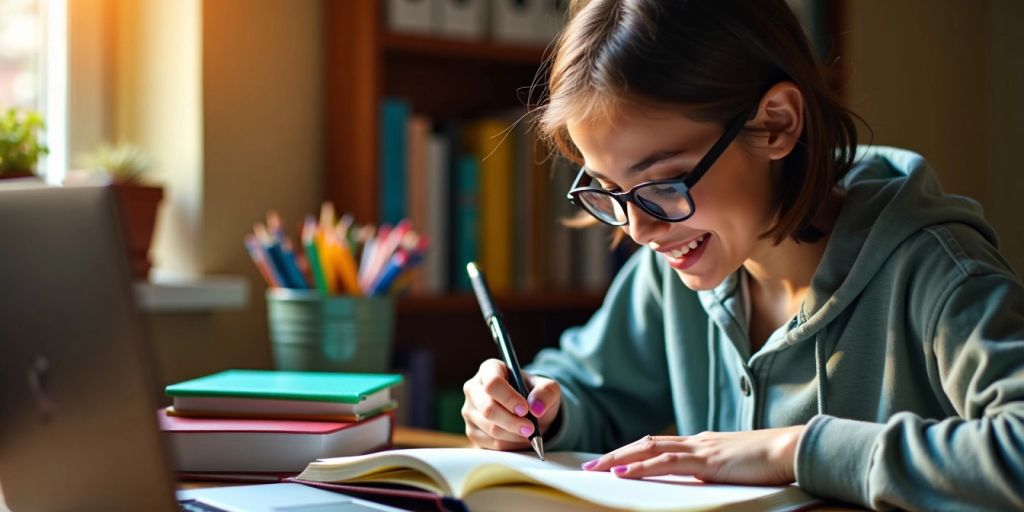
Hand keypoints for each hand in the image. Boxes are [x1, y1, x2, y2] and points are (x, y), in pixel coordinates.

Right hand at [462, 358, 561, 450]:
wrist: (529, 413)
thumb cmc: (535, 394)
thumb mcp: (547, 388)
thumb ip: (546, 392)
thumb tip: (536, 407)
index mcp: (490, 369)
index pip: (493, 383)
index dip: (509, 398)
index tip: (525, 409)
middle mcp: (474, 388)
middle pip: (488, 409)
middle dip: (512, 421)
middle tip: (531, 428)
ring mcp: (470, 411)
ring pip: (491, 429)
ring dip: (514, 435)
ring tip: (529, 432)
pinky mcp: (472, 431)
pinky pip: (490, 443)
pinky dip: (510, 445)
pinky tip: (519, 437)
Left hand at [582, 426, 806, 485]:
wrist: (794, 450)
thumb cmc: (772, 463)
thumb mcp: (736, 469)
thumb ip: (715, 472)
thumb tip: (699, 484)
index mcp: (702, 443)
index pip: (657, 444)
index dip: (631, 452)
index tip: (610, 462)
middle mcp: (696, 441)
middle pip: (645, 444)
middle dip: (615, 455)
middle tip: (590, 467)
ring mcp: (700, 448)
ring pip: (648, 449)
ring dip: (619, 459)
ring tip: (596, 470)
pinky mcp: (707, 460)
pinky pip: (665, 462)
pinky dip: (640, 467)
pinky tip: (622, 473)